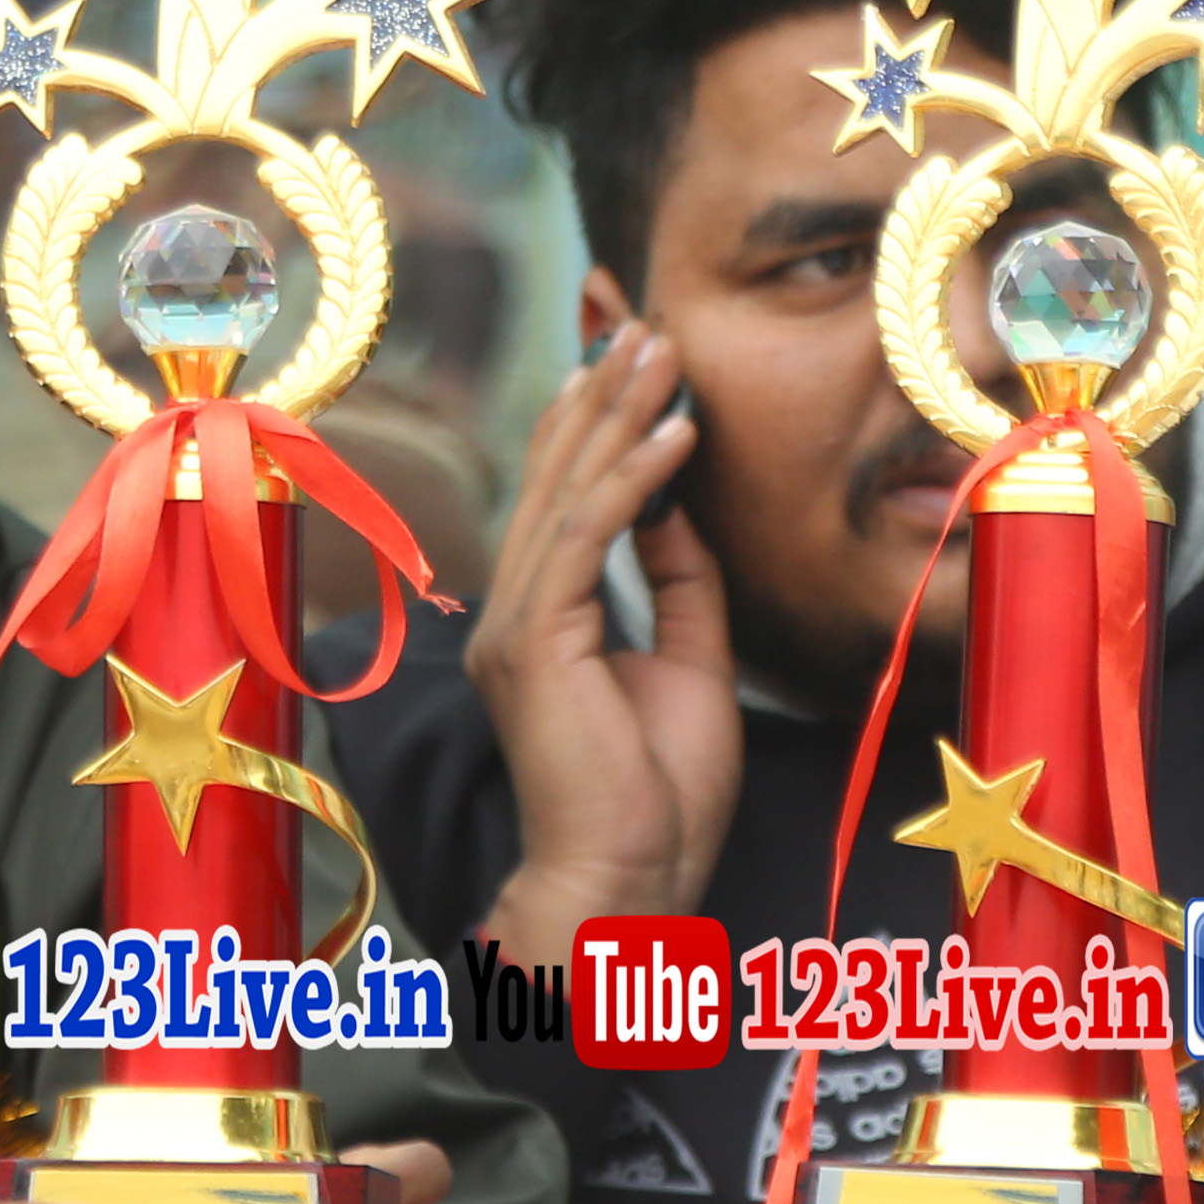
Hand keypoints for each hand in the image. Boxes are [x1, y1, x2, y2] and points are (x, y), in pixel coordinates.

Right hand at [460, 327, 739, 944]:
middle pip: (556, 476)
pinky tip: (676, 432)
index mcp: (541, 620)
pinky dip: (634, 478)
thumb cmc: (657, 796)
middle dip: (604, 393)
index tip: (638, 355)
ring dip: (618, 414)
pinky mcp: (536, 643)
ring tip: (662, 350)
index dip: (596, 420)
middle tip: (646, 322)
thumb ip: (680, 584)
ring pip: (565, 492)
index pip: (564, 496)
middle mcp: (514, 612)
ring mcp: (516, 625)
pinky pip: (586, 537)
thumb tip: (682, 503)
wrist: (629, 882)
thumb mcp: (689, 664)